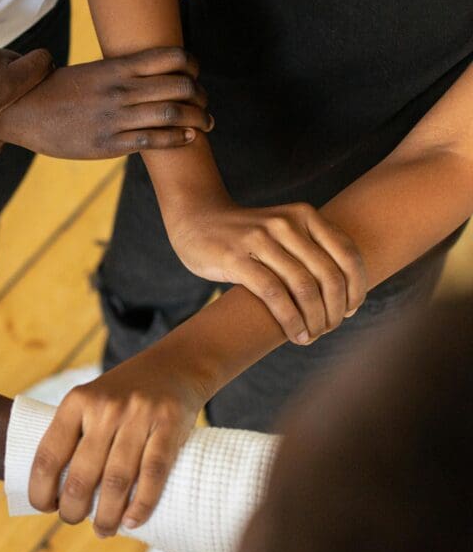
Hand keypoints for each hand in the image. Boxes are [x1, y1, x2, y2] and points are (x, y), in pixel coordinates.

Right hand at [0, 47, 212, 158]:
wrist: (23, 112)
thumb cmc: (59, 92)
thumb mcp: (92, 73)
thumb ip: (121, 74)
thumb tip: (151, 76)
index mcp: (116, 68)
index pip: (171, 58)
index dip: (191, 65)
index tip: (195, 74)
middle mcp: (120, 90)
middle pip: (179, 86)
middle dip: (200, 95)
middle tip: (205, 103)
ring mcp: (114, 118)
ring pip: (171, 114)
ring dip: (197, 119)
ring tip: (205, 123)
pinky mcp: (107, 144)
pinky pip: (152, 141)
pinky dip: (177, 139)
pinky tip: (188, 139)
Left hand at [29, 350, 206, 535]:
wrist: (174, 365)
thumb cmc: (124, 394)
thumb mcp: (92, 400)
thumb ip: (75, 434)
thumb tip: (55, 488)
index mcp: (76, 401)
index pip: (48, 454)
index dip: (41, 488)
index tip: (44, 506)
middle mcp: (105, 407)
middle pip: (82, 474)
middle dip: (73, 509)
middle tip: (73, 521)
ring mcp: (138, 415)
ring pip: (117, 480)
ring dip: (107, 515)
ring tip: (103, 530)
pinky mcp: (169, 424)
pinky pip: (153, 473)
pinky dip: (142, 504)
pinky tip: (132, 521)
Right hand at [167, 198, 366, 343]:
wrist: (194, 220)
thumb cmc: (243, 235)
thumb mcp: (282, 230)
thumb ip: (309, 248)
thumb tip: (344, 291)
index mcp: (304, 215)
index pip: (347, 254)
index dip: (356, 288)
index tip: (351, 310)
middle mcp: (286, 224)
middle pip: (328, 274)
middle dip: (336, 310)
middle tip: (329, 328)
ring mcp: (259, 239)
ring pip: (304, 287)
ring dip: (314, 319)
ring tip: (311, 336)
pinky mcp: (235, 258)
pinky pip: (273, 294)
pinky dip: (290, 319)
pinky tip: (295, 334)